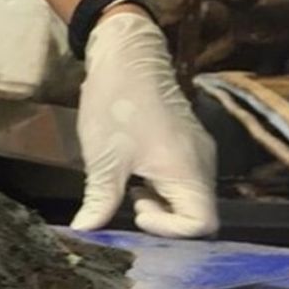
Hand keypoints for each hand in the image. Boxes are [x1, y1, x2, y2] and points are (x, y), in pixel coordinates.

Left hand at [70, 11, 217, 237]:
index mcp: (189, 171)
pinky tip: (133, 177)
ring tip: (127, 190)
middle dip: (162, 220)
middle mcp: (202, 165)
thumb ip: (100, 200)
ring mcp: (196, 154)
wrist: (125, 57)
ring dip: (160, 204)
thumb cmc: (116, 105)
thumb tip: (86, 231)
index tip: (136, 211)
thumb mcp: (103, 160)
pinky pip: (182, 181)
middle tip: (128, 204)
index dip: (170, 230)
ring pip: (188, 198)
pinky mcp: (186, 146)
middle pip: (197, 214)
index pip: (202, 224)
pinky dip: (161, 188)